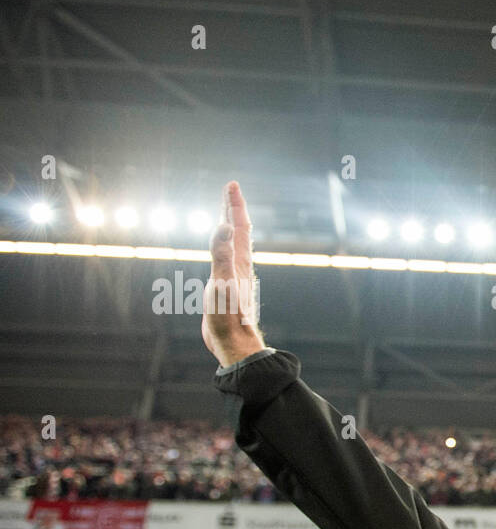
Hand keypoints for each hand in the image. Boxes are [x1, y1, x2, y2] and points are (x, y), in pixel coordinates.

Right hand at [203, 181, 266, 367]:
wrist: (235, 344)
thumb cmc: (227, 316)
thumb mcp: (221, 282)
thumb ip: (221, 254)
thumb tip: (223, 226)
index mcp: (239, 262)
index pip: (238, 226)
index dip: (234, 205)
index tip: (232, 184)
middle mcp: (240, 267)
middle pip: (238, 232)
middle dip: (233, 209)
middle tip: (230, 189)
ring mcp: (235, 277)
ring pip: (233, 246)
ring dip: (229, 227)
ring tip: (226, 216)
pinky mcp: (228, 289)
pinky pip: (226, 260)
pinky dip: (223, 248)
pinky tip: (222, 254)